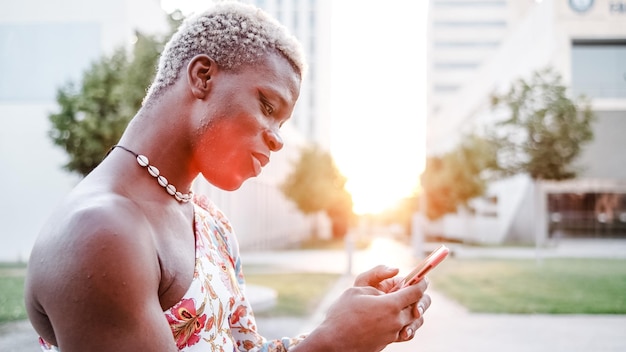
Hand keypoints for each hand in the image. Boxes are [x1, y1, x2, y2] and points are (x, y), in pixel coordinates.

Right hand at [298, 266, 430, 351]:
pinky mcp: (387, 342)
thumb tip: (387, 293)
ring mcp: (393, 334)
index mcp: (390, 305)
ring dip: (414, 312)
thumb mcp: (356, 290)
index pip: (415, 292)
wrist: (333, 343)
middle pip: (418, 307)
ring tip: (409, 304)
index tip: (423, 278)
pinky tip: (399, 319)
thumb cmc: (341, 314)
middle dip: (419, 297)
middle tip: (415, 289)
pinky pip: (405, 333)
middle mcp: (396, 321)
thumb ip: (377, 287)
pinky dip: (407, 324)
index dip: (421, 283)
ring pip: (414, 322)